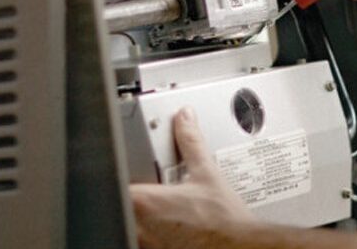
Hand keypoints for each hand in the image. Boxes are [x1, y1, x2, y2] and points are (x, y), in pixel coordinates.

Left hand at [131, 107, 253, 248]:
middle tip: (151, 188)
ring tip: (165, 209)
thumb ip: (191, 142)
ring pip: (132, 226)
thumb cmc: (224, 222)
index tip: (129, 170)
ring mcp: (149, 245)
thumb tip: (185, 119)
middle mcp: (142, 227)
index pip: (115, 183)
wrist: (241, 248)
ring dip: (140, 216)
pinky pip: (144, 242)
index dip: (120, 174)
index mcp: (147, 202)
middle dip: (131, 195)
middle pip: (120, 206)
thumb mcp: (207, 173)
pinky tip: (172, 227)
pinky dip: (153, 232)